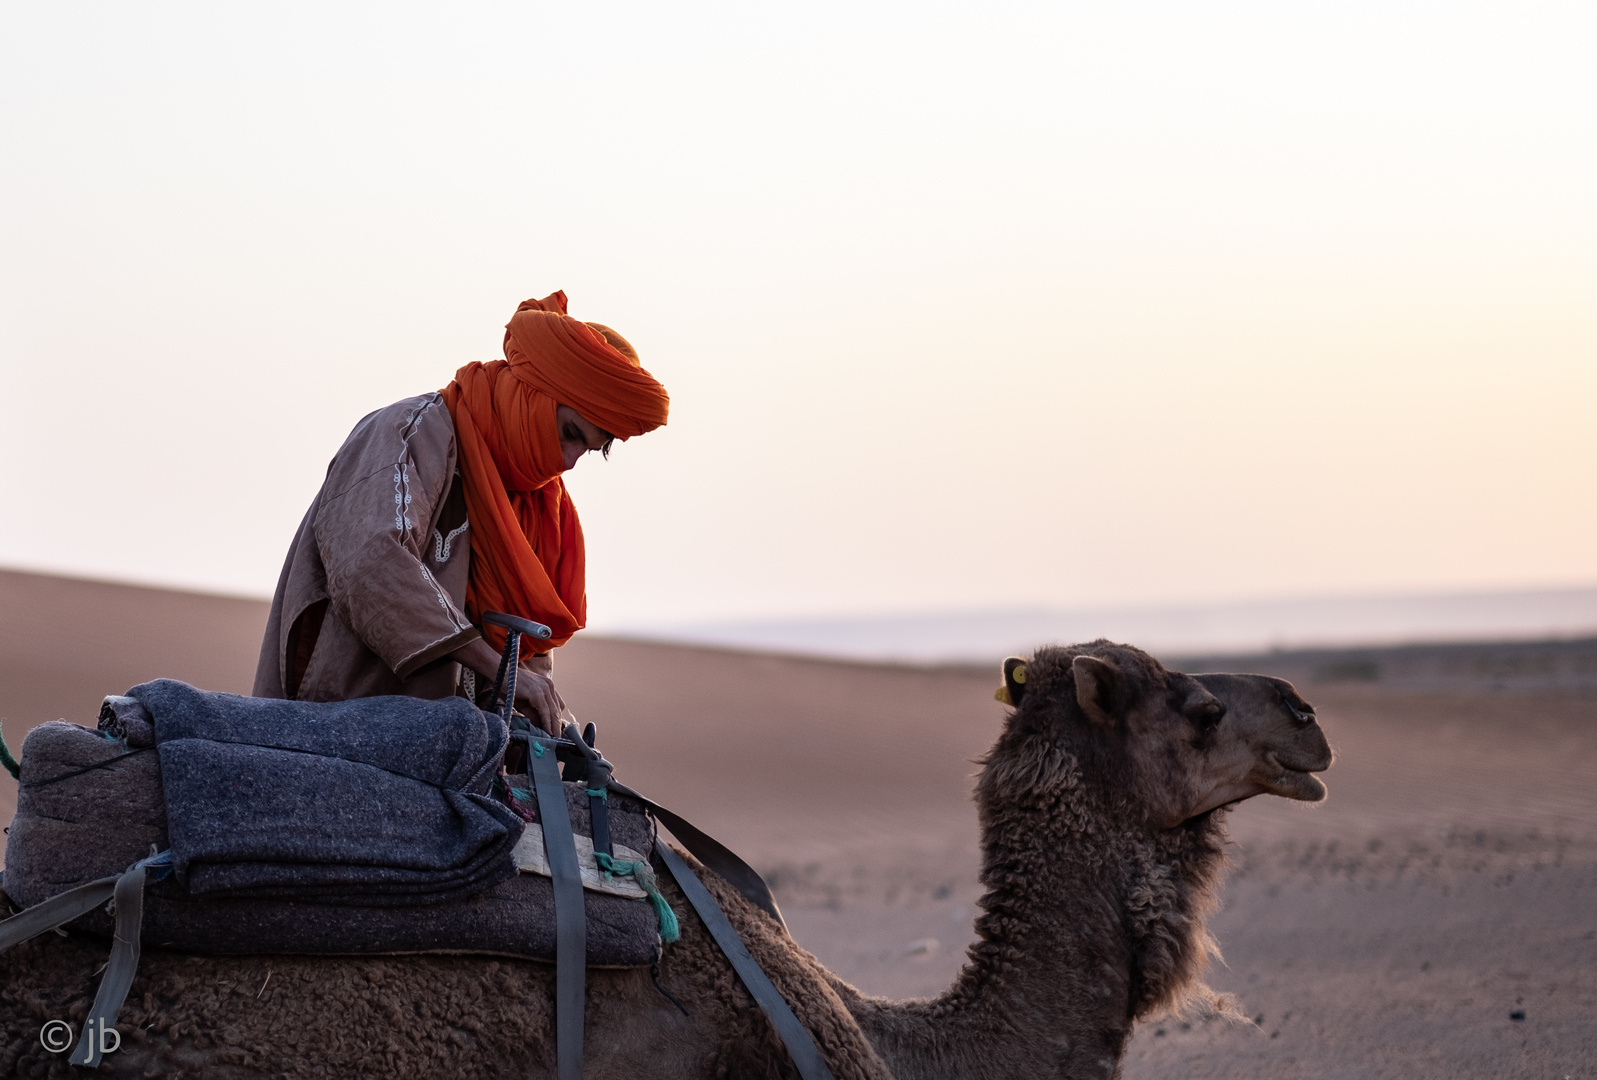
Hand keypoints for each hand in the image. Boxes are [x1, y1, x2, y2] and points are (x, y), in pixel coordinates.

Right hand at [449, 637, 565, 733]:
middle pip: (557, 709)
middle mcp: (549, 686)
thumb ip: (533, 713)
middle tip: (557, 738)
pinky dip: (547, 722)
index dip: (557, 719)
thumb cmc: (510, 686)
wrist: (500, 673)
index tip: (556, 730)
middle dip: (557, 725)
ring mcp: (544, 688)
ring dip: (554, 726)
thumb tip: (540, 727)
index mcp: (547, 686)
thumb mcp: (524, 702)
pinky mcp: (537, 693)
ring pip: (553, 711)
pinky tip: (547, 731)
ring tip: (554, 738)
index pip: (557, 705)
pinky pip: (545, 711)